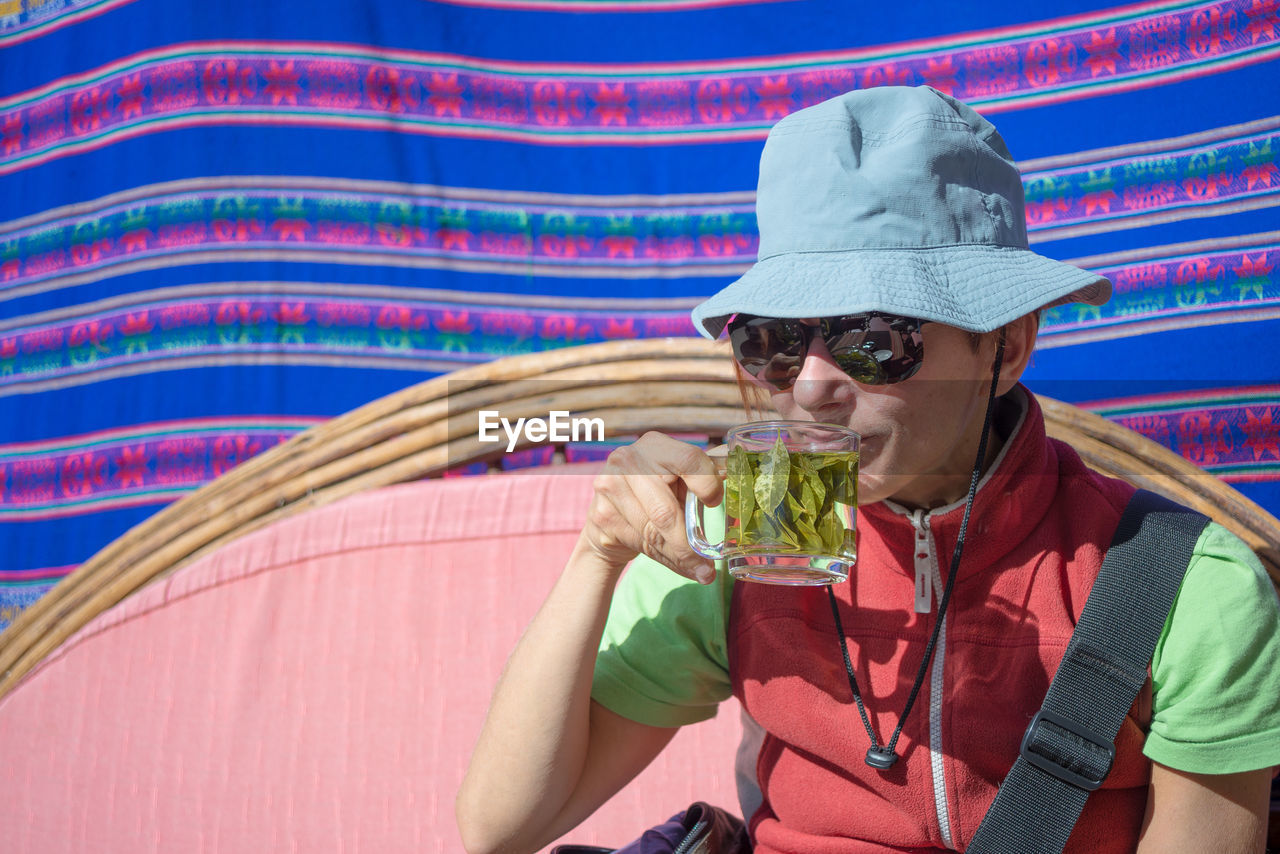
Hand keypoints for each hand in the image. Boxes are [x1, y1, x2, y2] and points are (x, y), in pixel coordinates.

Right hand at [582, 432, 723, 582]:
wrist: (609, 512)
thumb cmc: (656, 491)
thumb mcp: (680, 478)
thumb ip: (706, 474)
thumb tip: (741, 473)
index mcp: (655, 444)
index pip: (689, 460)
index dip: (708, 485)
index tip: (715, 503)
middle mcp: (628, 460)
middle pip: (665, 511)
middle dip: (689, 546)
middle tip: (709, 567)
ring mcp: (610, 486)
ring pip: (653, 534)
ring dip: (679, 558)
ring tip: (698, 570)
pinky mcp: (602, 515)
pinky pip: (640, 544)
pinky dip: (664, 560)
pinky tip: (676, 564)